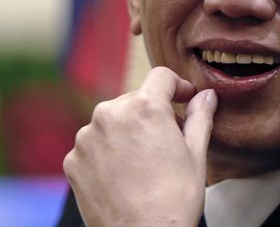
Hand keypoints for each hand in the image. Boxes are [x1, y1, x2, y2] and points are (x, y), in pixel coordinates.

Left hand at [63, 66, 217, 225]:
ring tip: (142, 163)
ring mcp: (86, 138)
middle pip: (134, 100)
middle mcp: (110, 114)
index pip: (161, 77)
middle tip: (166, 141)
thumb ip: (199, 118)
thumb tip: (206, 96)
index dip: (177, 86)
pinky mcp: (73, 160)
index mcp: (145, 107)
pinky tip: (122, 175)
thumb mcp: (196, 155)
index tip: (184, 98)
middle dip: (150, 114)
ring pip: (111, 122)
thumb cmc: (174, 201)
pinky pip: (93, 146)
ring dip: (126, 132)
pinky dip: (106, 154)